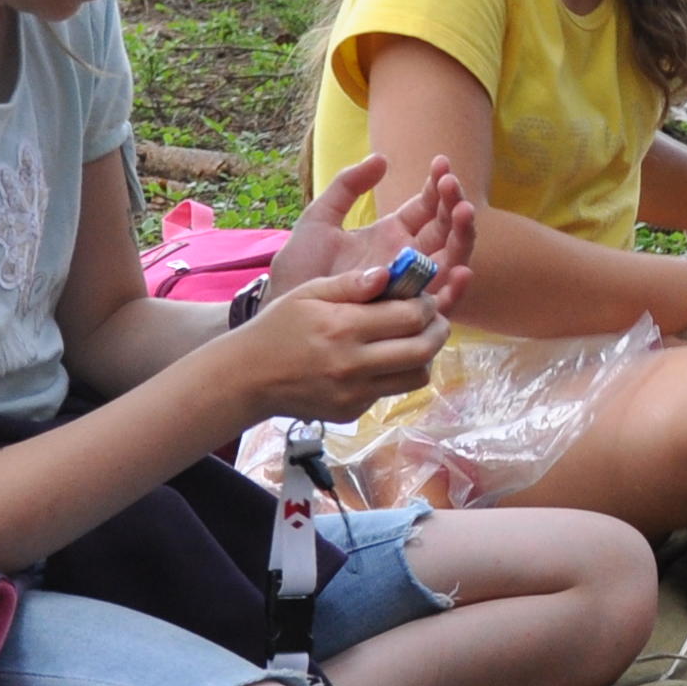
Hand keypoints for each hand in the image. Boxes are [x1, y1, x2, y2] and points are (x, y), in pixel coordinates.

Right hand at [222, 260, 449, 425]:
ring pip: (416, 377)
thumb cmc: (277, 327)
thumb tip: (391, 273)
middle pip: (422, 350)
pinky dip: (396, 374)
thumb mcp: (308, 293)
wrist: (247, 378)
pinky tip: (382, 360)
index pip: (410, 316)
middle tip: (436, 320)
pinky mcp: (352, 412)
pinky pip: (390, 392)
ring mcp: (354, 394)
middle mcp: (353, 364)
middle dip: (439, 331)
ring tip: (414, 340)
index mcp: (343, 327)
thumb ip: (352, 284)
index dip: (428, 305)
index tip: (426, 298)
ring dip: (424, 357)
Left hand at [276, 150, 476, 292]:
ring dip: (463, 236)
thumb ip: (346, 187)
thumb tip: (382, 158)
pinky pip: (441, 306)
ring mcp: (411, 287)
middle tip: (452, 184)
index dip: (437, 186)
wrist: (286, 308)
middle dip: (453, 205)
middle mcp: (408, 259)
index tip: (441, 164)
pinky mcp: (407, 317)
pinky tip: (462, 270)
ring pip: (451, 260)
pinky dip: (457, 290)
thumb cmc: (300, 268)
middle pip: (445, 230)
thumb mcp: (319, 219)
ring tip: (464, 212)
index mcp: (391, 234)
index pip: (426, 208)